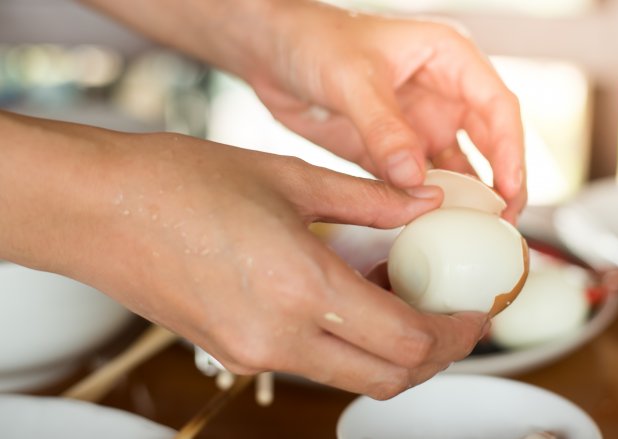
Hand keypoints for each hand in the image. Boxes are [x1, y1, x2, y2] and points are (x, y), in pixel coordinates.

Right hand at [0, 114, 487, 398]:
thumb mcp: (289, 177)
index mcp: (301, 291)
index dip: (455, 334)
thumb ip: (368, 201)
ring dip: (391, 349)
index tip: (474, 310)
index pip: (408, 343)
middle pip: (389, 378)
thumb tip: (423, 201)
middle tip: (452, 313)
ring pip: (351, 377)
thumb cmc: (178, 184)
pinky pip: (310, 362)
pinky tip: (349, 295)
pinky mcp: (234, 354)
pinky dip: (346, 341)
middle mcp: (278, 340)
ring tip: (402, 295)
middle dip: (434, 353)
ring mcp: (252, 355)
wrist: (98, 209)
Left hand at [241, 1, 526, 220]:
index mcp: (448, 59)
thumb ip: (384, 128)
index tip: (510, 187)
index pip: (497, 105)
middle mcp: (441, 94)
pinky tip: (428, 226)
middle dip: (500, 182)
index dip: (510, 149)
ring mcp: (417, 124)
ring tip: (471, 233)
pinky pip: (417, 182)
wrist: (269, 52)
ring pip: (455, 167)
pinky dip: (425, 204)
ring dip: (464, 199)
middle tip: (501, 222)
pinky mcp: (391, 150)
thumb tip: (415, 178)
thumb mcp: (352, 78)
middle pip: (488, 142)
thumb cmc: (314, 38)